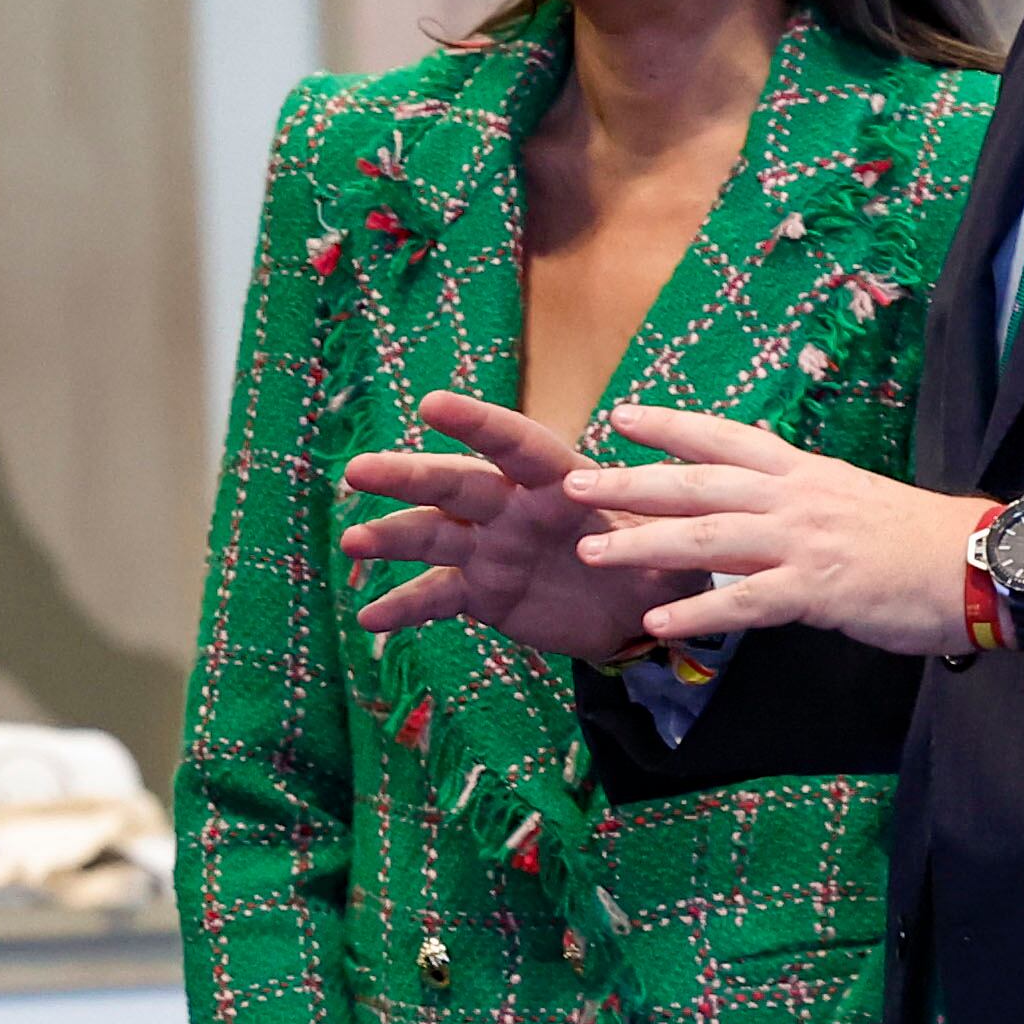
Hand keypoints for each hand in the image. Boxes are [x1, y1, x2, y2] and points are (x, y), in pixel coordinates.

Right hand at [339, 394, 660, 663]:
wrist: (635, 607)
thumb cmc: (658, 559)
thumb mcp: (672, 548)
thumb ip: (661, 539)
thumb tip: (666, 534)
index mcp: (560, 481)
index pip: (517, 445)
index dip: (477, 424)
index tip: (433, 404)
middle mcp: (514, 506)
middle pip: (456, 485)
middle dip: (408, 477)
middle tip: (357, 469)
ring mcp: (490, 547)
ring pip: (432, 535)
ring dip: (391, 537)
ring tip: (352, 543)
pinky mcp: (480, 591)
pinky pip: (436, 597)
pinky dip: (404, 607)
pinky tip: (368, 619)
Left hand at [567, 410, 984, 656]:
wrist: (978, 563)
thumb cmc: (919, 539)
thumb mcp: (853, 498)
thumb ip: (803, 500)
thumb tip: (762, 504)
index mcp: (804, 472)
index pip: (725, 438)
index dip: (671, 426)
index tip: (621, 417)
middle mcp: (795, 498)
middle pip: (698, 485)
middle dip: (631, 484)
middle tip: (572, 485)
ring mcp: (803, 543)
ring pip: (708, 540)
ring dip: (645, 546)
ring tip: (593, 554)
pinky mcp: (818, 592)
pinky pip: (746, 603)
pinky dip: (699, 613)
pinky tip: (658, 624)